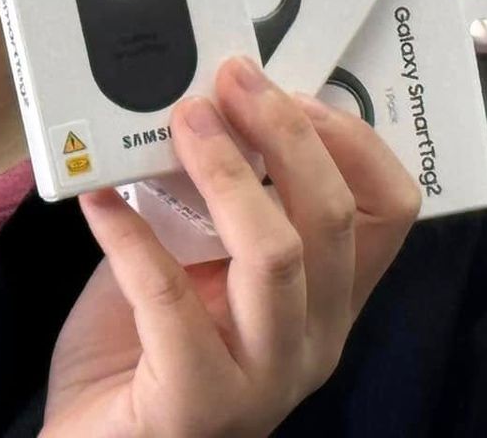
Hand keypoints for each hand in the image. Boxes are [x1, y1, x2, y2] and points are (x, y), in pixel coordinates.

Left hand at [44, 55, 421, 436]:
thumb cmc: (140, 351)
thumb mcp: (195, 261)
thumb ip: (211, 201)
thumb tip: (203, 104)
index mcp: (326, 301)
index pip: (388, 213)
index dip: (348, 138)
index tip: (288, 88)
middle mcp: (311, 342)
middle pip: (332, 219)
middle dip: (282, 132)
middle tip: (228, 81)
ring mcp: (263, 382)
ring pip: (278, 256)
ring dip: (226, 172)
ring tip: (182, 122)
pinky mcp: (196, 406)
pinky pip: (169, 300)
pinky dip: (129, 235)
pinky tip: (98, 200)